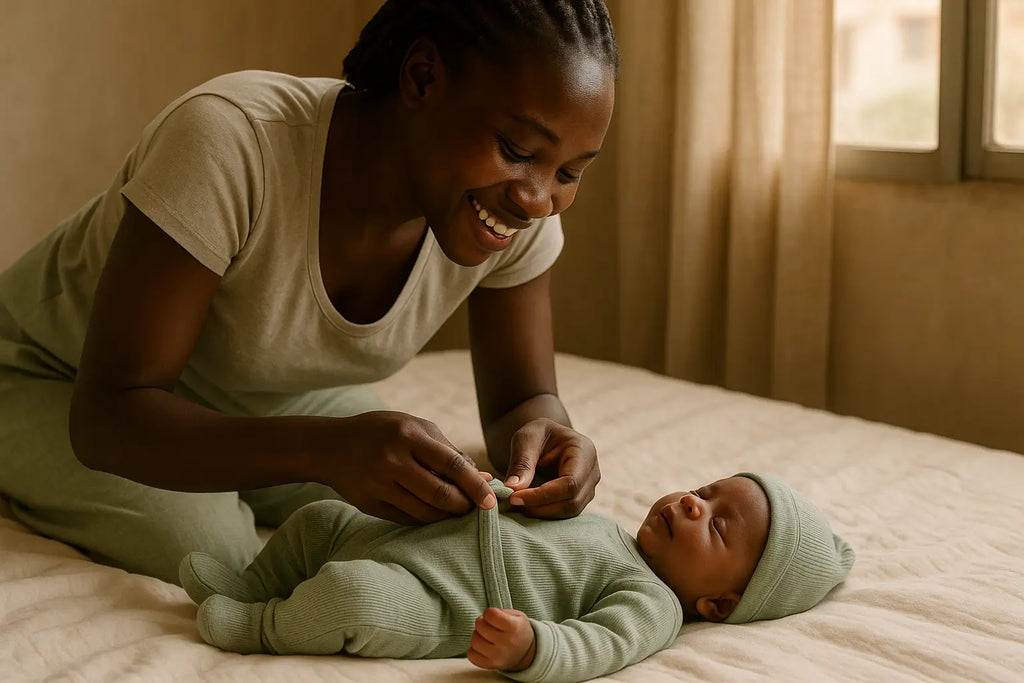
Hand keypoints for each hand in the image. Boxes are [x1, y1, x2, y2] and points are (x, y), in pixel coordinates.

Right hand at [320, 411, 495, 524]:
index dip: (475, 485)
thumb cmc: (381, 432)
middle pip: (440, 494)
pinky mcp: (370, 505)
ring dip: (447, 516)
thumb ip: (447, 450)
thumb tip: (481, 476)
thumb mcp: (413, 427)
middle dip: (463, 506)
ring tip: (457, 511)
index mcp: (408, 436)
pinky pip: (407, 519)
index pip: (451, 465)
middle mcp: (392, 461)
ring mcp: (379, 485)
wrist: (329, 447)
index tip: (491, 499)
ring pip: (425, 512)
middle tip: (475, 509)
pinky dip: (426, 520)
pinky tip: (435, 514)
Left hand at [467, 608, 535, 671]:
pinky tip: (483, 647)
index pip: (490, 614)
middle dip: (482, 623)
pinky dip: (474, 650)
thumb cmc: (517, 630)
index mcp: (514, 627)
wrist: (525, 652)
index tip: (493, 616)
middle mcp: (506, 643)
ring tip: (486, 636)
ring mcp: (497, 656)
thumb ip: (500, 612)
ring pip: (474, 641)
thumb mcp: (517, 615)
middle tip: (489, 626)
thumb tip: (483, 618)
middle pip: (480, 626)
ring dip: (477, 636)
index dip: (489, 612)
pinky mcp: (490, 665)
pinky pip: (471, 655)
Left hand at [503, 418, 599, 517]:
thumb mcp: (526, 439)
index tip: (514, 497)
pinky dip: (545, 513)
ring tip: (518, 503)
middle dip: (541, 507)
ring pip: (569, 511)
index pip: (570, 483)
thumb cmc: (537, 435)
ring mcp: (589, 487)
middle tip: (512, 502)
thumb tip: (513, 488)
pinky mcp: (581, 498)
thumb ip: (522, 462)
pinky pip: (565, 513)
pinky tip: (526, 506)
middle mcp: (592, 472)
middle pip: (572, 502)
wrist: (547, 439)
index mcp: (584, 451)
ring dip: (541, 512)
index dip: (543, 495)